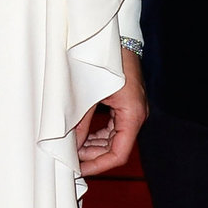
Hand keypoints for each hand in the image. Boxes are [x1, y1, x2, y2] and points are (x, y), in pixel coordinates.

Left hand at [75, 48, 146, 175]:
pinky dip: (98, 135)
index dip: (98, 165)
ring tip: (73, 149)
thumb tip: (71, 146)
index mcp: (132, 115)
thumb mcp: (87, 95)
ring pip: (114, 140)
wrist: (113, 38)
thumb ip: (80, 123)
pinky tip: (82, 137)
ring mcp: (132, 110)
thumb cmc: (104, 62)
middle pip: (116, 148)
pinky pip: (114, 128)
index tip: (79, 170)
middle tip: (70, 159)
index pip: (118, 154)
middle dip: (93, 157)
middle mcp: (136, 115)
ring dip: (94, 146)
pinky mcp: (126, 105)